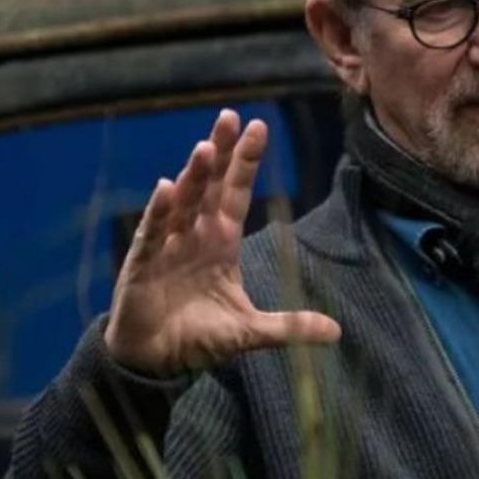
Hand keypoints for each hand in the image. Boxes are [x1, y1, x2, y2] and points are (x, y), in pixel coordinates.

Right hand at [104, 110, 340, 374]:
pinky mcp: (142, 263)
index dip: (246, 161)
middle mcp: (195, 234)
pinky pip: (152, 232)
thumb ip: (290, 327)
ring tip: (206, 148)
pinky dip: (159, 211)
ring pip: (183, 202)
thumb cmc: (200, 336)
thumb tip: (336, 331)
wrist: (155, 361)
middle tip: (230, 116)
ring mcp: (167, 245)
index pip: (236, 192)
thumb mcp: (250, 331)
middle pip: (210, 185)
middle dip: (221, 152)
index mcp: (221, 241)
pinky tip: (166, 187)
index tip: (258, 126)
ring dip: (194, 176)